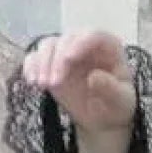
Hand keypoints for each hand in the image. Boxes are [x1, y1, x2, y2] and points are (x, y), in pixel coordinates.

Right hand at [21, 31, 135, 135]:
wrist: (103, 117)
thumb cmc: (116, 105)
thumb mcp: (120, 102)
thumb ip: (111, 89)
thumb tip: (93, 78)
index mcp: (108, 46)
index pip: (93, 35)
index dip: (79, 43)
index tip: (68, 59)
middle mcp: (85, 43)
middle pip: (67, 39)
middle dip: (57, 59)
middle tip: (54, 83)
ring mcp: (66, 51)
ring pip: (49, 45)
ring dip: (42, 64)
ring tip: (43, 86)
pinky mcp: (51, 62)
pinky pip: (36, 57)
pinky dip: (31, 67)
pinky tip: (31, 82)